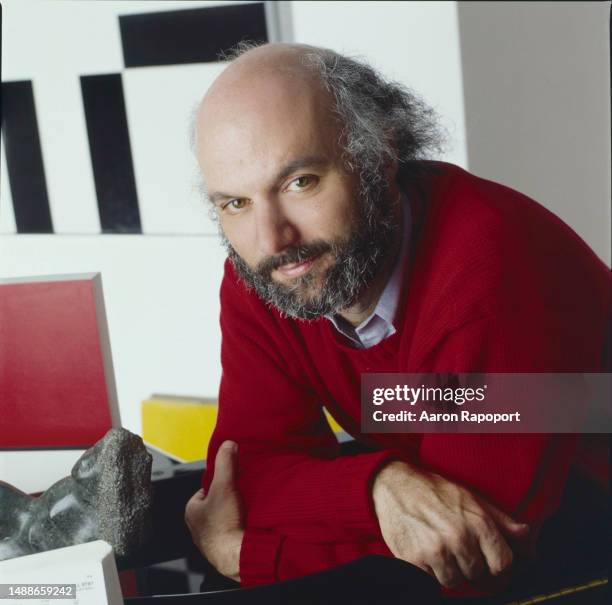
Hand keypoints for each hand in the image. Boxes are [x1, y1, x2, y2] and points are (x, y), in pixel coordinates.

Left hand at [185, 440, 243, 581]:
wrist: (236, 555)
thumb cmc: (224, 525)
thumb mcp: (224, 485)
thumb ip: (225, 463)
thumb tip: (227, 444)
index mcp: (191, 510)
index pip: (205, 488)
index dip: (219, 482)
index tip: (230, 480)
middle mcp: (197, 526)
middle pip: (215, 502)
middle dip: (227, 498)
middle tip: (239, 494)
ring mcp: (210, 539)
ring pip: (223, 518)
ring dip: (234, 513)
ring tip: (244, 508)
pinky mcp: (222, 549)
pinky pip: (230, 531)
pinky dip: (238, 526)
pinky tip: (246, 522)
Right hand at [372, 461, 529, 588]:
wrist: (395, 485)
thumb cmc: (435, 491)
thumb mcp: (471, 498)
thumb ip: (501, 520)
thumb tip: (526, 535)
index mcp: (478, 523)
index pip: (503, 564)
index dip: (496, 565)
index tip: (487, 561)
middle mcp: (459, 538)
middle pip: (478, 575)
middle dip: (470, 565)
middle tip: (457, 547)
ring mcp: (436, 551)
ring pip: (455, 582)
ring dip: (450, 570)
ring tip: (440, 548)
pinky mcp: (414, 560)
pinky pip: (432, 581)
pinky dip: (430, 571)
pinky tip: (426, 550)